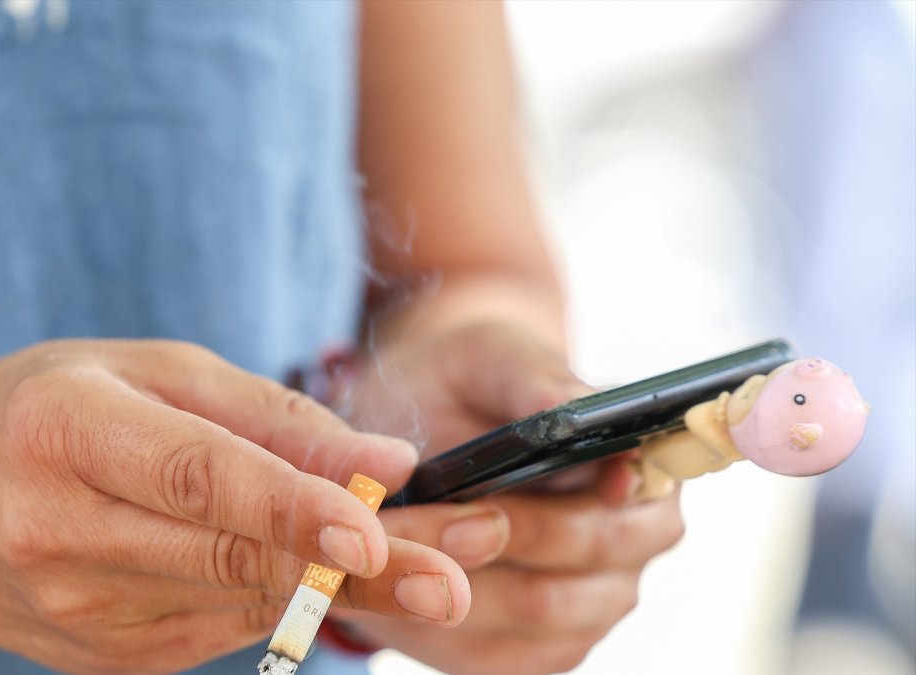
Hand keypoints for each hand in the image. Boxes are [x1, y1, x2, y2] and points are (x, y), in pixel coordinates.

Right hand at [0, 340, 472, 673]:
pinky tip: (318, 567)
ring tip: (435, 564)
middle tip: (462, 568)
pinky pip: (225, 626)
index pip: (193, 477)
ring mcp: (82, 616)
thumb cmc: (42, 411)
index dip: (288, 506)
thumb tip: (386, 457)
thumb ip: (262, 414)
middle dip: (362, 568)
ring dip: (345, 586)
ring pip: (243, 600)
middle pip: (234, 557)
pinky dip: (286, 595)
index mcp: (61, 435)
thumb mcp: (139, 371)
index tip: (374, 528)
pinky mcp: (110, 661)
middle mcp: (61, 537)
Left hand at [337, 323, 684, 674]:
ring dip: (449, 588)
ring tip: (383, 548)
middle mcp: (633, 547)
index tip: (503, 504)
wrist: (426, 417)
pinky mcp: (536, 648)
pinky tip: (389, 587)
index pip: (634, 505)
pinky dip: (434, 626)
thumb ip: (534, 379)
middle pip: (570, 575)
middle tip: (408, 523)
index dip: (577, 511)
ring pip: (528, 620)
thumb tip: (575, 409)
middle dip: (484, 546)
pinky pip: (491, 658)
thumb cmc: (469, 381)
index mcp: (647, 470)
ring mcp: (589, 607)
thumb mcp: (492, 356)